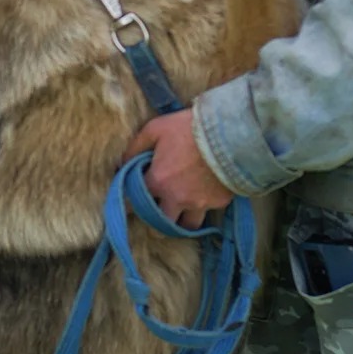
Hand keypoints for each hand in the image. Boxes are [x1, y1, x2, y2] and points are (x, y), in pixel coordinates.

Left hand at [124, 108, 233, 228]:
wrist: (231, 131)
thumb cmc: (189, 128)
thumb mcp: (155, 129)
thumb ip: (135, 147)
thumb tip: (122, 163)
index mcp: (158, 182)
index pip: (134, 203)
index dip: (131, 203)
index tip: (131, 201)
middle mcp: (177, 199)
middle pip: (161, 224)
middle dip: (157, 219)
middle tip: (159, 209)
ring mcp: (200, 203)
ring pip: (188, 225)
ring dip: (183, 219)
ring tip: (183, 209)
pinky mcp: (220, 202)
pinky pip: (210, 209)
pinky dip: (206, 204)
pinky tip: (207, 192)